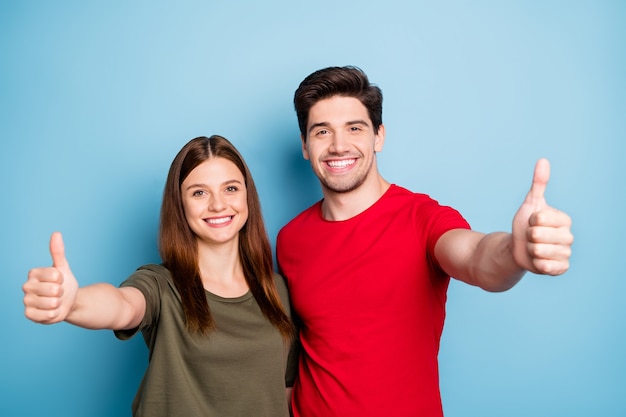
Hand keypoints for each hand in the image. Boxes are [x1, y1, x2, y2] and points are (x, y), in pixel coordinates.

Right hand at [23, 232, 78, 323]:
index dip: (62, 279)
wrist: (67, 301)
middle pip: (54, 290)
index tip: (60, 280)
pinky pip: (47, 315)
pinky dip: (54, 314)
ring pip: (51, 303)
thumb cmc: (64, 283)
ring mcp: (26, 301)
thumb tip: (56, 233)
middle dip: (61, 292)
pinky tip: (51, 310)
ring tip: (55, 301)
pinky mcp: (29, 314)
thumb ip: (58, 251)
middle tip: (58, 292)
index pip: (55, 275)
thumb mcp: (63, 267)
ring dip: (58, 304)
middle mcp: (26, 286)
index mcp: (33, 273)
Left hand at [512, 159, 573, 274]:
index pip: (539, 219)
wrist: (519, 247)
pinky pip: (546, 266)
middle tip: (531, 237)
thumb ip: (539, 183)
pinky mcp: (561, 268)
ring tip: (533, 248)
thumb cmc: (526, 224)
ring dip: (530, 250)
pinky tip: (538, 260)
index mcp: (564, 220)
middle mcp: (568, 237)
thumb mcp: (530, 203)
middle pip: (537, 235)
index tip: (533, 221)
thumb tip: (543, 160)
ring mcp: (566, 253)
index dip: (530, 220)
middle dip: (528, 236)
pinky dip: (537, 264)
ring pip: (539, 251)